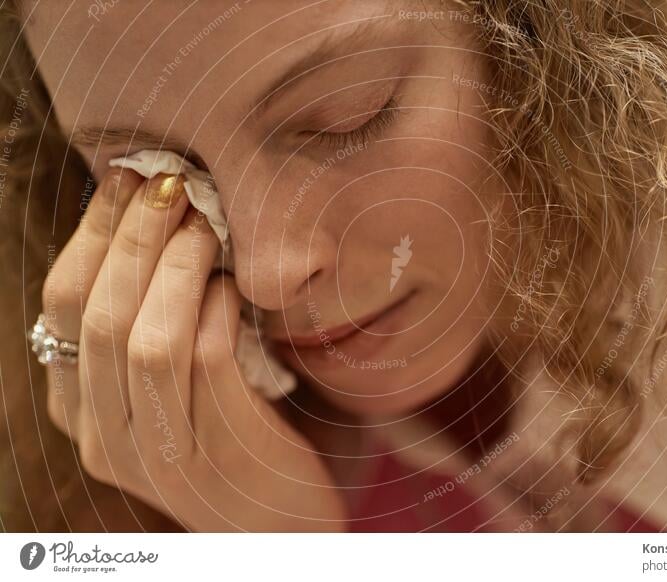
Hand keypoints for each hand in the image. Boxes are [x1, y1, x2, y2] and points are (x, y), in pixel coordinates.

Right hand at [41, 169, 345, 530]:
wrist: (277, 528)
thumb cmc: (226, 440)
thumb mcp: (167, 391)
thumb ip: (144, 327)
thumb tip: (147, 223)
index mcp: (80, 414)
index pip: (60, 310)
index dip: (90, 237)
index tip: (123, 182)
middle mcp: (106, 440)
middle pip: (98, 318)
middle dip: (131, 238)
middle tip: (168, 183)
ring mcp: (160, 456)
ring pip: (147, 342)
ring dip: (175, 269)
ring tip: (205, 224)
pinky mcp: (222, 457)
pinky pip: (208, 366)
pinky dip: (217, 312)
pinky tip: (233, 287)